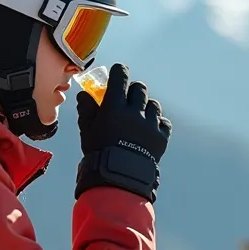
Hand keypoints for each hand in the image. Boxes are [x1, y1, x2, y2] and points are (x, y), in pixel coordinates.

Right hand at [74, 63, 171, 201]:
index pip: (121, 77)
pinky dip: (158, 123)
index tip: (119, 72)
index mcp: (115, 106)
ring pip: (153, 104)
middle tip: (128, 99)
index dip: (120, 72)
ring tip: (139, 117)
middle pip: (139, 89)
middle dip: (133, 91)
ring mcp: (150, 124)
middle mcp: (135, 111)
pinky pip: (164, 122)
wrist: (118, 177)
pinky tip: (150, 129)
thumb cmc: (98, 154)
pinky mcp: (161, 137)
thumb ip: (87, 110)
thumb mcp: (87, 131)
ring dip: (146, 107)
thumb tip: (84, 95)